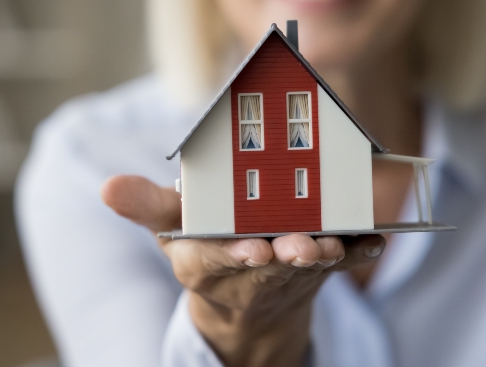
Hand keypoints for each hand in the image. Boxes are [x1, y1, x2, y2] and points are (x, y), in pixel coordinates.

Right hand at [102, 175, 384, 366]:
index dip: (235, 254)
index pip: (218, 260)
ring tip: (334, 244)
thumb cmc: (207, 246)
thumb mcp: (171, 229)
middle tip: (303, 245)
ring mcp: (292, 270)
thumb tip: (108, 187)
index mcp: (209, 259)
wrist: (247, 298)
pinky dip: (361, 250)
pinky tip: (376, 238)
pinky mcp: (324, 265)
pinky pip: (347, 260)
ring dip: (325, 255)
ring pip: (311, 265)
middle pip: (272, 263)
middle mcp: (253, 268)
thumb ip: (147, 205)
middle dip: (289, 254)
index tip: (250, 249)